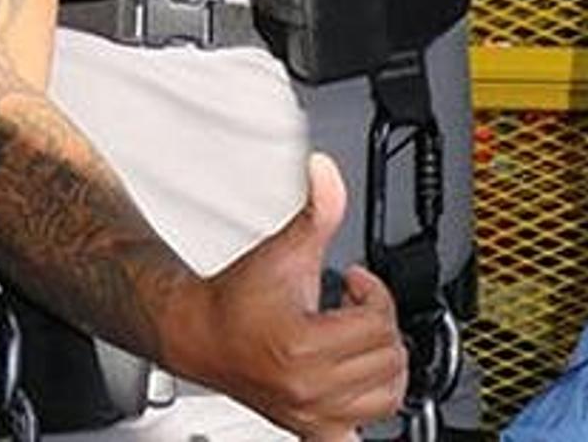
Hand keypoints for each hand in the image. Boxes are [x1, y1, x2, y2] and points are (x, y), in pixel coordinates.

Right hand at [163, 154, 406, 437]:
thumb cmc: (237, 299)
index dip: (374, 292)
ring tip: (362, 340)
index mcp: (303, 346)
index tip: (355, 283)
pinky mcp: (309, 429)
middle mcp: (308, 388)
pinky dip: (368, 414)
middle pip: (388, 356)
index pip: (377, 323)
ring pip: (388, 395)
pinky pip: (358, 437)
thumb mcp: (285, 249)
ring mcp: (310, 414)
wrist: (199, 334)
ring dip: (384, 362)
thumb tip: (326, 171)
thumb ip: (318, 210)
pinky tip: (359, 387)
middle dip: (379, 322)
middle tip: (356, 307)